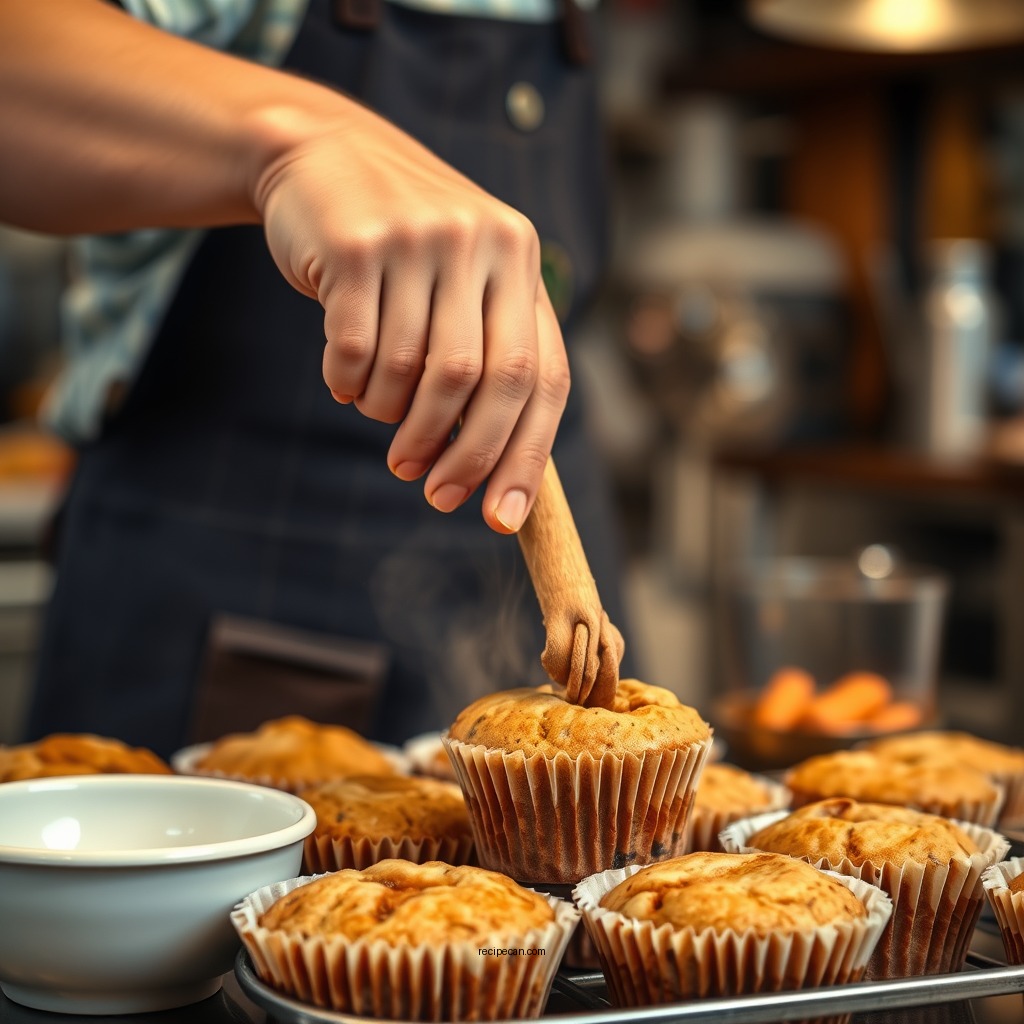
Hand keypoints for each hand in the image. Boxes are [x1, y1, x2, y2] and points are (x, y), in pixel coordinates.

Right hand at [256, 100, 570, 533]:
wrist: (321, 153)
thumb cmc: (403, 244)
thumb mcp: (463, 278)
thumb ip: (490, 351)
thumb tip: (494, 466)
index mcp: (520, 262)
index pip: (543, 377)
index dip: (526, 456)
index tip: (501, 518)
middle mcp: (482, 244)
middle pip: (487, 381)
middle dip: (463, 455)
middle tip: (433, 493)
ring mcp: (420, 240)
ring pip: (415, 372)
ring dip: (394, 418)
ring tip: (380, 416)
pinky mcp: (357, 245)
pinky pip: (357, 351)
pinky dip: (349, 385)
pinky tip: (345, 381)